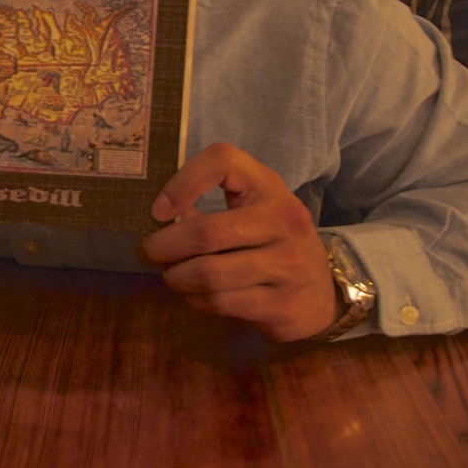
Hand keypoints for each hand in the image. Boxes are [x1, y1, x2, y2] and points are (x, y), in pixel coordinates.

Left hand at [141, 142, 336, 341]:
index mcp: (269, 186)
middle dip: (163, 246)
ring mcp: (288, 265)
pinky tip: (195, 295)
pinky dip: (196, 300)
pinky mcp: (282, 305)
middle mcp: (284, 221)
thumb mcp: (251, 210)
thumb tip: (158, 219)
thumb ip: (207, 206)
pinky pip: (220, 302)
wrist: (321, 291)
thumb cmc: (272, 240)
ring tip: (172, 276)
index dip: (183, 182)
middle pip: (206, 232)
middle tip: (147, 253)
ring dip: (177, 278)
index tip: (159, 210)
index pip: (223, 161)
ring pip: (209, 274)